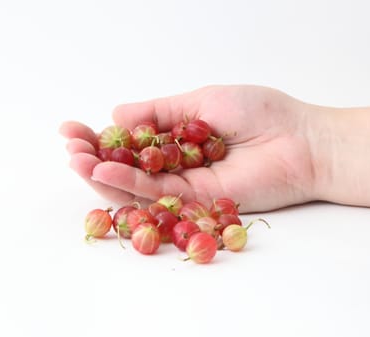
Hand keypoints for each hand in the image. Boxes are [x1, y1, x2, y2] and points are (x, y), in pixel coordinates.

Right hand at [59, 85, 317, 211]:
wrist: (299, 141)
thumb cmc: (259, 113)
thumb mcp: (201, 100)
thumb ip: (159, 111)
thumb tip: (117, 114)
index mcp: (179, 137)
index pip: (131, 141)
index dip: (101, 136)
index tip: (72, 127)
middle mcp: (179, 164)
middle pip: (128, 166)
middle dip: (95, 157)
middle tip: (70, 145)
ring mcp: (186, 185)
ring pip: (136, 185)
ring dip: (103, 174)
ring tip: (77, 158)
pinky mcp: (196, 202)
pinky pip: (156, 195)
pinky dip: (128, 184)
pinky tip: (104, 170)